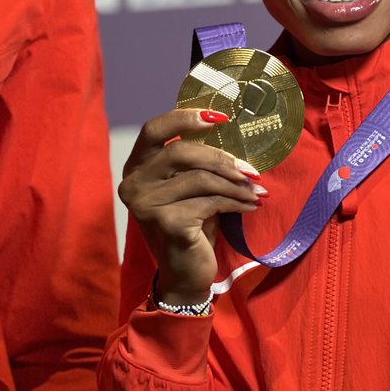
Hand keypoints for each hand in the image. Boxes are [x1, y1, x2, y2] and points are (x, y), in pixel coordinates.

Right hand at [119, 109, 265, 304]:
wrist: (185, 274)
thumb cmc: (190, 224)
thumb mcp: (188, 187)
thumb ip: (194, 163)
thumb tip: (230, 133)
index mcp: (136, 167)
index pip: (153, 130)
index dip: (184, 118)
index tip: (219, 117)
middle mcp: (133, 183)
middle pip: (179, 151)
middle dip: (221, 157)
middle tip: (250, 169)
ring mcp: (145, 204)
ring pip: (199, 178)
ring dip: (235, 183)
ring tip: (256, 190)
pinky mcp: (165, 222)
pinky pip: (209, 202)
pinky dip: (235, 202)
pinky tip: (250, 206)